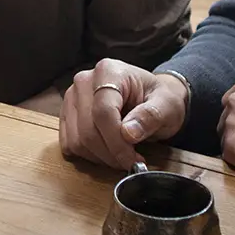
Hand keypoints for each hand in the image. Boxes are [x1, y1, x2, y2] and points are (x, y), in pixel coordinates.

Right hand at [59, 59, 189, 169]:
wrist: (151, 96)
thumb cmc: (159, 99)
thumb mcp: (167, 105)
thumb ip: (151, 116)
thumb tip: (129, 133)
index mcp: (108, 72)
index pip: (103, 111)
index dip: (117, 141)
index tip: (133, 159)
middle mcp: (84, 81)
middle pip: (88, 129)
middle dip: (111, 153)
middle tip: (131, 162)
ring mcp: (72, 97)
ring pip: (77, 140)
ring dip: (100, 157)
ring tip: (122, 156)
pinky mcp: (67, 114)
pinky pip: (69, 144)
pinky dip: (88, 155)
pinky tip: (107, 152)